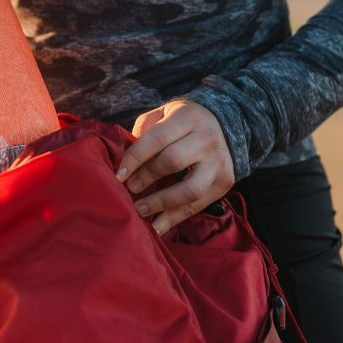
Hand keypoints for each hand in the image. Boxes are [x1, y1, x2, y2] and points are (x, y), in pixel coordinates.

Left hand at [115, 99, 235, 234]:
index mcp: (189, 118)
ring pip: (190, 189)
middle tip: (129, 189)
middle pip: (174, 162)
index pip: (157, 138)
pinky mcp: (224, 183)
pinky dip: (175, 218)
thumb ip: (144, 134)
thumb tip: (125, 166)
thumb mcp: (162, 116)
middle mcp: (207, 139)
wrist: (222, 125)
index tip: (118, 174)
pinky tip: (156, 227)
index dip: (135, 158)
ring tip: (140, 210)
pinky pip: (198, 205)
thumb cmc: (180, 123)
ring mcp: (219, 163)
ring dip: (161, 203)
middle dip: (147, 178)